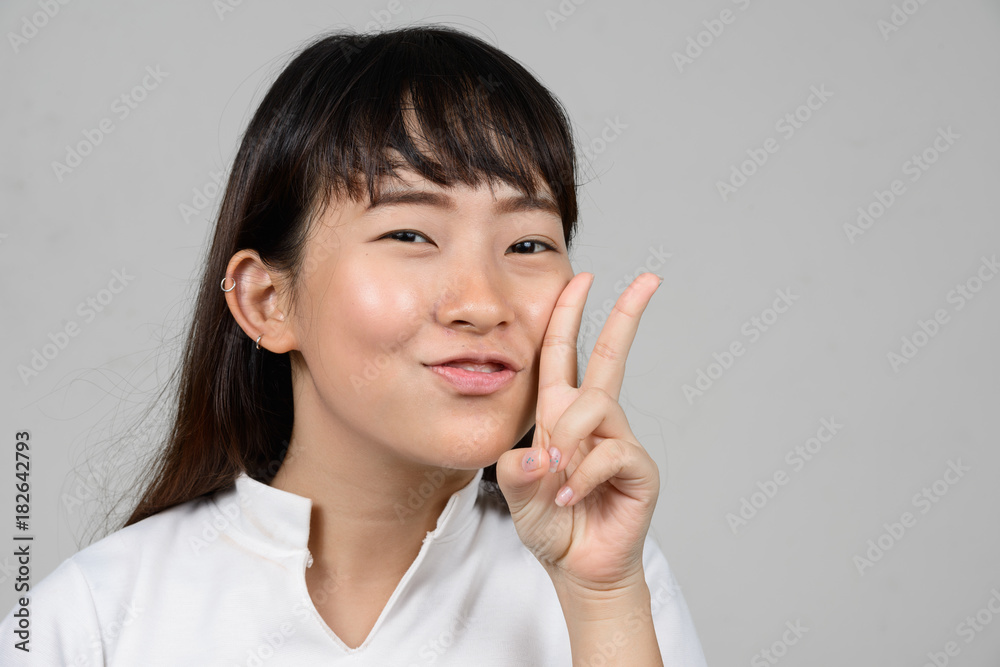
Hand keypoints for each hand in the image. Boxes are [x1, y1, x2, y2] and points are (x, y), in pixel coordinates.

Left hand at [496, 271, 663, 591]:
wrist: (576, 567)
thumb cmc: (548, 523)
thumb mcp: (515, 492)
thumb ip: (515, 470)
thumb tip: (539, 453)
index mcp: (560, 413)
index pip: (563, 353)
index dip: (569, 314)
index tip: (584, 277)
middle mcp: (593, 420)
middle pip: (609, 356)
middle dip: (626, 314)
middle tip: (649, 278)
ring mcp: (618, 440)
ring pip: (596, 407)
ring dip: (569, 439)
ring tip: (556, 478)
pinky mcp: (637, 468)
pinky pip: (609, 453)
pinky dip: (583, 476)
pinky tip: (570, 498)